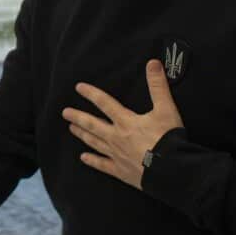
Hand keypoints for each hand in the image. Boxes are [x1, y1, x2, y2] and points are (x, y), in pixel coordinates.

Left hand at [61, 59, 182, 190]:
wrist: (170, 170)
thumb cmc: (168, 140)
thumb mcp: (166, 109)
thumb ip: (158, 86)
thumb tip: (153, 64)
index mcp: (126, 121)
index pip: (105, 103)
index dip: (91, 94)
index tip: (78, 88)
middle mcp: (117, 137)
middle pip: (93, 124)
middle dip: (78, 117)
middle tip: (65, 112)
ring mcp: (117, 155)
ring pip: (94, 142)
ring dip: (82, 135)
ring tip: (71, 129)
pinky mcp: (121, 170)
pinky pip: (103, 165)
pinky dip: (93, 161)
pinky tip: (83, 158)